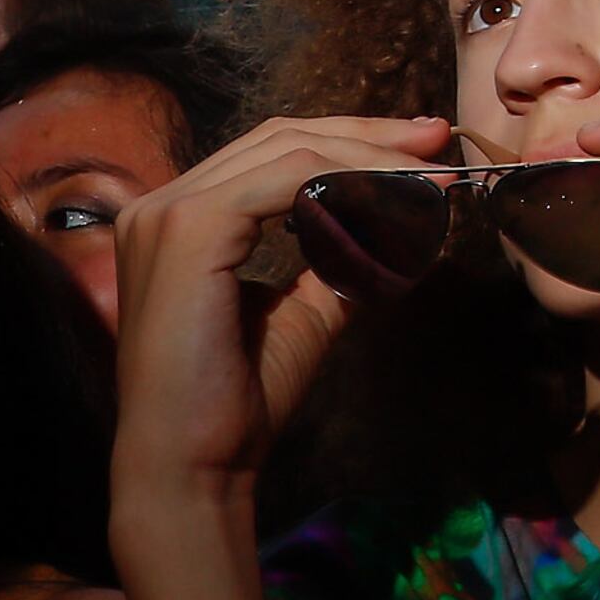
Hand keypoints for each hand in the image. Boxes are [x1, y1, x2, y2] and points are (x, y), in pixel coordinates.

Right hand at [108, 114, 449, 500]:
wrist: (195, 464)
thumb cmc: (241, 396)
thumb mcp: (307, 309)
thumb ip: (343, 257)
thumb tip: (405, 219)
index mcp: (180, 218)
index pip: (273, 154)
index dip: (351, 143)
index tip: (421, 154)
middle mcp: (162, 204)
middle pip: (283, 139)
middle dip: (369, 136)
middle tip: (437, 140)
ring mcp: (168, 212)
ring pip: (290, 153)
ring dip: (370, 157)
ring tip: (428, 174)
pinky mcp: (188, 229)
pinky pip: (286, 181)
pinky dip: (349, 182)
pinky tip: (393, 201)